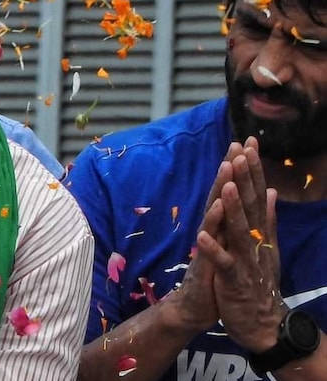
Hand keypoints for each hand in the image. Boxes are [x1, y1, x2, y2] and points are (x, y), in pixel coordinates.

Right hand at [163, 145, 242, 333]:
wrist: (195, 308)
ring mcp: (207, 244)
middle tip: (235, 144)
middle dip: (228, 169)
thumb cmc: (214, 275)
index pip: (233, 192)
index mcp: (223, 226)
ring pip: (213, 212)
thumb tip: (257, 194)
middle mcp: (213, 230)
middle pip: (221, 194)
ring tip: (226, 167)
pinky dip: (211, 226)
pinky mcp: (203, 262)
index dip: (240, 169)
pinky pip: (209, 242)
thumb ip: (240, 219)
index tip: (248, 143)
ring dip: (219, 189)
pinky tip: (216, 210)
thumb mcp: (231, 245)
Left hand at [196, 138, 284, 352]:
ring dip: (232, 207)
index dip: (251, 169)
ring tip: (225, 183)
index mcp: (259, 232)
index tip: (248, 143)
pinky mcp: (233, 280)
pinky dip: (214, 249)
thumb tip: (271, 190)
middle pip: (249, 205)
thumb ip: (268, 219)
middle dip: (244, 178)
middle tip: (240, 150)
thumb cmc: (257, 281)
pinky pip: (223, 263)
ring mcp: (245, 260)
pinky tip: (203, 235)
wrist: (261, 324)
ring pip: (238, 230)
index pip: (255, 194)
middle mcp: (254, 242)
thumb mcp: (264, 247)